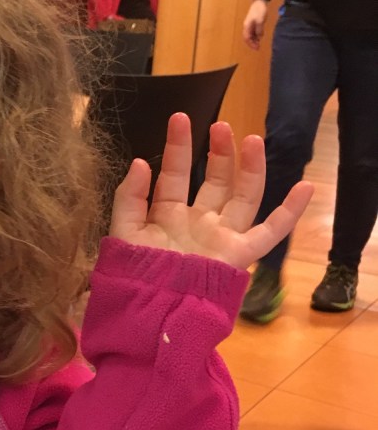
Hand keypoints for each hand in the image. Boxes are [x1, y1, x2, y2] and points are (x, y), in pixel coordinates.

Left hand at [109, 113, 312, 269]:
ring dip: (250, 168)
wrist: (148, 311)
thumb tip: (141, 162)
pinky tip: (306, 187)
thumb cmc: (133, 273)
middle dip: (219, 152)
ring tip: (252, 139)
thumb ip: (129, 197)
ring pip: (243, 197)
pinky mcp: (239, 256)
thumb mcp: (123, 230)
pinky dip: (290, 212)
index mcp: (168, 215)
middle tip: (220, 126)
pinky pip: (270, 232)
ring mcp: (221, 238)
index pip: (175, 174)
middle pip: (216, 181)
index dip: (177, 147)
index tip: (179, 118)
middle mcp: (198, 223)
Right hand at [242, 0, 269, 49]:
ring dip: (254, 39)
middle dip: (252, 43)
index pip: (247, 38)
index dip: (251, 44)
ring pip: (250, 34)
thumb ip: (259, 30)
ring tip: (259, 43)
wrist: (259, 2)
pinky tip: (259, 36)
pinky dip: (255, 35)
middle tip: (258, 47)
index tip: (256, 48)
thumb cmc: (259, 11)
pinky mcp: (253, 22)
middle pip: (247, 37)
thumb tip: (259, 37)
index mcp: (247, 26)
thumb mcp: (260, 21)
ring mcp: (249, 24)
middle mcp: (246, 26)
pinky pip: (253, 31)